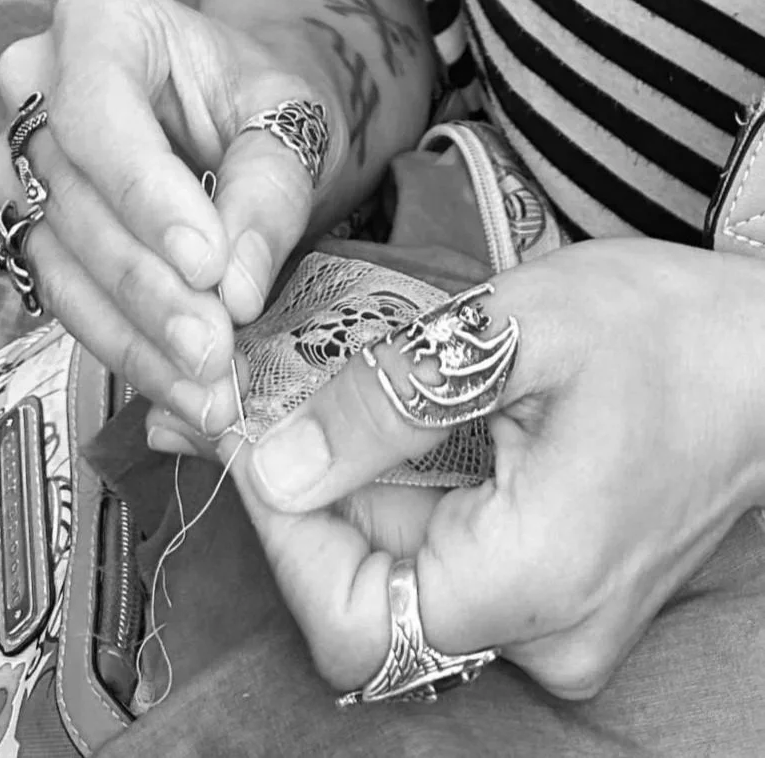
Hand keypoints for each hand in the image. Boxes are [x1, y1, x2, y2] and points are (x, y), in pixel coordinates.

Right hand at [0, 0, 347, 441]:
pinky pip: (64, 295)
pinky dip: (123, 346)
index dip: (147, 198)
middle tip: (213, 351)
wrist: (241, 120)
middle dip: (150, 287)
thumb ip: (266, 191)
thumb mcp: (291, 122)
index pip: (98, 114)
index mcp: (100, 23)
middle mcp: (36, 86)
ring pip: (61, 260)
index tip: (206, 267)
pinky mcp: (31, 225)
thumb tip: (231, 289)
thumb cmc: (264, 102)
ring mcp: (21, 161)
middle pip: (75, 198)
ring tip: (204, 389)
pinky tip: (175, 386)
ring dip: (134, 334)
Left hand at [216, 239, 764, 698]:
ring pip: (395, 564)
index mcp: (536, 580)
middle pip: (364, 591)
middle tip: (248, 402)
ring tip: (297, 394)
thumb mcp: (513, 332)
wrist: (761, 350)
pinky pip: (437, 547)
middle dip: (296, 490)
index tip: (244, 438)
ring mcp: (545, 613)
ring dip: (337, 478)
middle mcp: (539, 629)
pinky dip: (389, 483)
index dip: (280, 533)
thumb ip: (386, 406)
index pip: (352, 616)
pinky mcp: (543, 581)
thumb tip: (273, 468)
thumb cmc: (664, 327)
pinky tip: (366, 417)